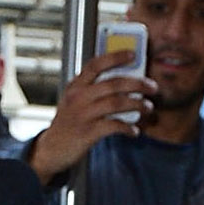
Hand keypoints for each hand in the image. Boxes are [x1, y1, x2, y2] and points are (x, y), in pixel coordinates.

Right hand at [29, 52, 154, 184]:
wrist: (51, 150)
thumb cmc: (68, 124)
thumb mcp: (73, 101)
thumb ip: (91, 90)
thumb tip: (123, 83)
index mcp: (75, 86)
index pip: (96, 64)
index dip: (116, 57)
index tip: (133, 54)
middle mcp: (78, 97)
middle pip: (113, 83)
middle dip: (137, 83)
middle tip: (152, 87)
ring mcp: (83, 115)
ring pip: (117, 103)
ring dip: (137, 104)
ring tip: (147, 108)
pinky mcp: (87, 133)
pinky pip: (114, 126)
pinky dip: (128, 128)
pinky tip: (134, 131)